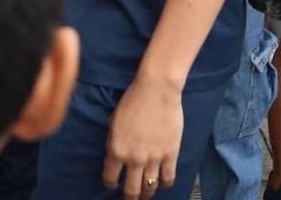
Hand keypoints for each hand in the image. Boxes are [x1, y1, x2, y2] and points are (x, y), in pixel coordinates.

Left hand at [102, 75, 182, 198]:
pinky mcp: (171, 155)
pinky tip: (162, 182)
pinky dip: (165, 184)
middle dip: (130, 196)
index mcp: (116, 149)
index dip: (110, 183)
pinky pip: (168, 179)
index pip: (110, 177)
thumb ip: (115, 144)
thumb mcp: (114, 123)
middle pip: (131, 190)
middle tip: (130, 197)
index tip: (113, 184)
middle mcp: (134, 158)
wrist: (155, 91)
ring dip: (147, 192)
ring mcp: (153, 159)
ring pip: (150, 187)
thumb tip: (114, 159)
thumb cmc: (132, 102)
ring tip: (145, 193)